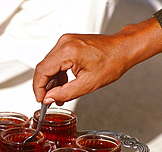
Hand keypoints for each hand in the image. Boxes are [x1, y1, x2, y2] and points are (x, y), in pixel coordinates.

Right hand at [33, 17, 161, 104]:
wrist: (123, 49)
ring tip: (57, 94)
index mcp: (68, 52)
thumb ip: (64, 94)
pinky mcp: (68, 44)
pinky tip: (62, 84)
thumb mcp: (88, 84)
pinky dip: (56, 73)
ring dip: (50, 81)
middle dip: (43, 86)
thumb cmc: (112, 62)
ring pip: (48, 64)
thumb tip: (49, 99)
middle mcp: (64, 43)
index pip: (42, 71)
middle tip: (47, 99)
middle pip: (42, 67)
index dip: (38, 88)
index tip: (40, 99)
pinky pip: (55, 60)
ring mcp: (65, 42)